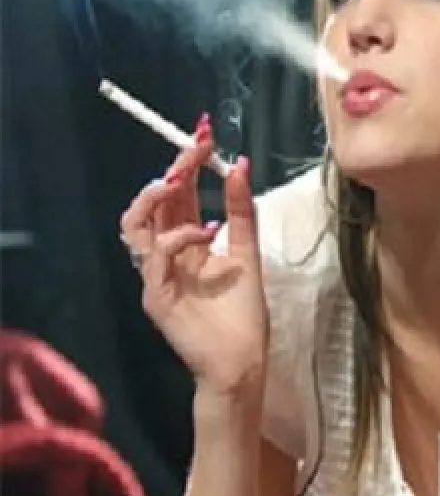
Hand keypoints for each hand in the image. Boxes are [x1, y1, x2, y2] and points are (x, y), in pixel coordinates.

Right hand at [119, 121, 266, 397]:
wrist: (242, 360)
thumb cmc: (243, 314)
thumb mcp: (247, 253)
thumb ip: (241, 213)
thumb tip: (239, 165)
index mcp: (186, 244)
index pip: (178, 196)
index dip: (187, 164)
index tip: (204, 135)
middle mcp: (166, 256)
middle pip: (154, 204)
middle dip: (173, 169)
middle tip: (195, 147)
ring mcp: (156, 276)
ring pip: (134, 227)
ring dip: (155, 198)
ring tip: (179, 180)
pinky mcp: (155, 297)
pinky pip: (154, 259)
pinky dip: (178, 238)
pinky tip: (205, 232)